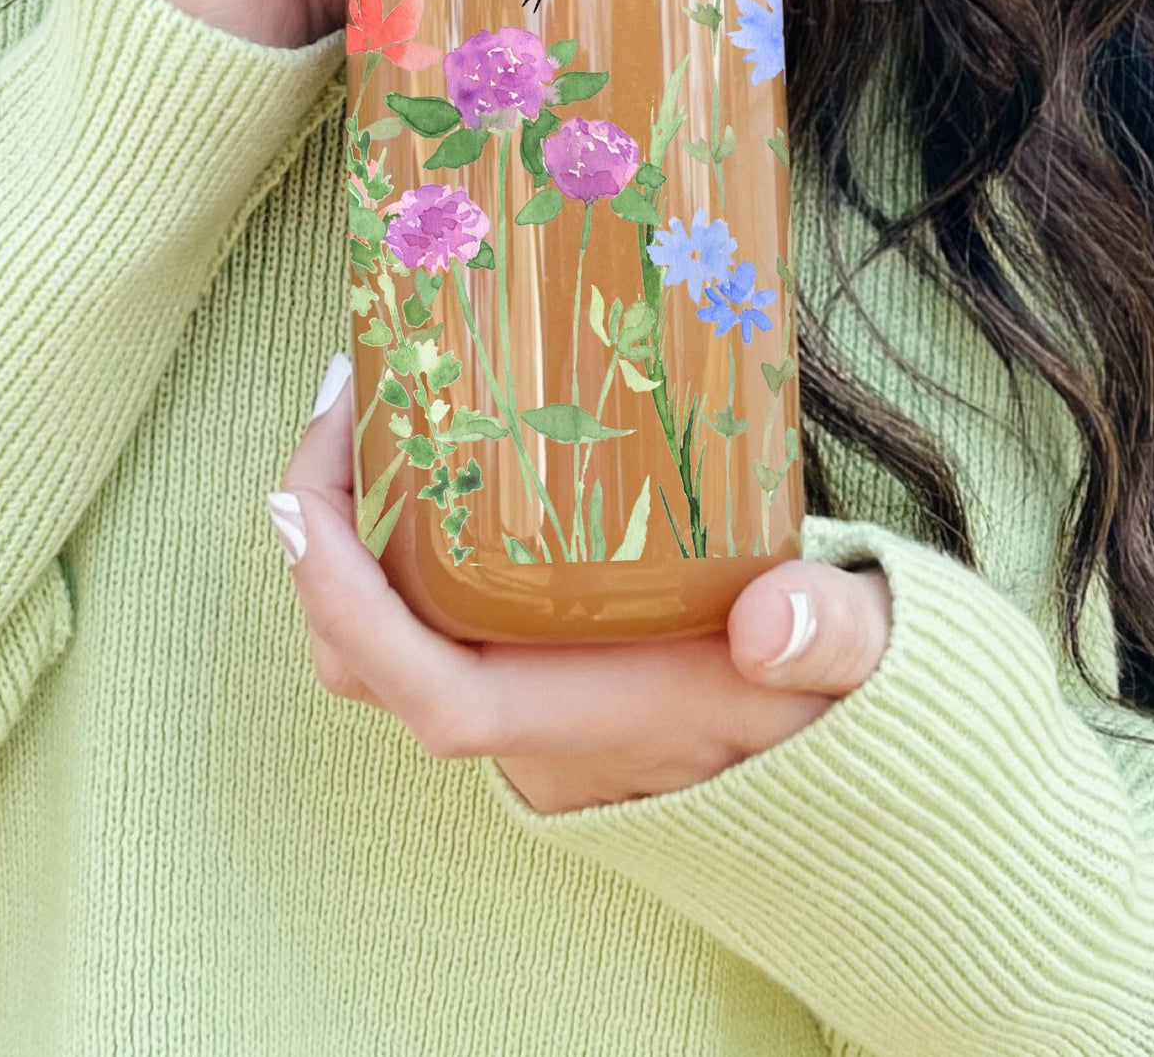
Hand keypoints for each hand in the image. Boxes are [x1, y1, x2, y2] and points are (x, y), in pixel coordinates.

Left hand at [268, 358, 892, 815]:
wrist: (836, 760)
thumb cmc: (829, 709)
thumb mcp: (850, 660)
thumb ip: (831, 634)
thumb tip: (775, 618)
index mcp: (583, 722)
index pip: (426, 691)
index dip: (344, 603)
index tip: (303, 495)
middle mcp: (527, 723)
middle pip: (366, 655)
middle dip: (323, 534)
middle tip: (352, 392)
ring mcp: (518, 700)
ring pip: (383, 630)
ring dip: (355, 527)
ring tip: (382, 400)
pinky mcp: (525, 668)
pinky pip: (423, 611)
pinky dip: (400, 536)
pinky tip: (440, 444)